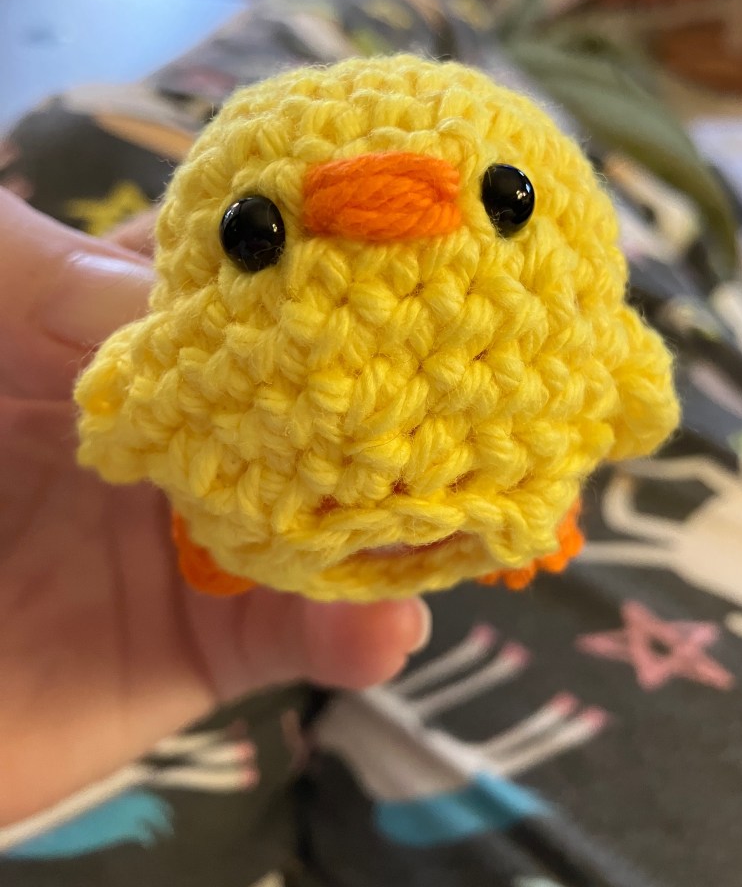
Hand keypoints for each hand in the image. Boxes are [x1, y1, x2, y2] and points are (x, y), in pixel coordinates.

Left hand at [0, 190, 429, 824]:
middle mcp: (177, 439)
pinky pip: (290, 646)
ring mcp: (189, 548)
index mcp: (122, 344)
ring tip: (492, 509)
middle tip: (503, 382)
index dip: (338, 276)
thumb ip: (71, 278)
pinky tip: (388, 623)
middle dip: (404, 400)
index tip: (433, 254)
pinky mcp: (189, 654)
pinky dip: (349, 639)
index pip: (257, 300)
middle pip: (317, 414)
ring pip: (329, 529)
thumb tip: (226, 298)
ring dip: (405, 525)